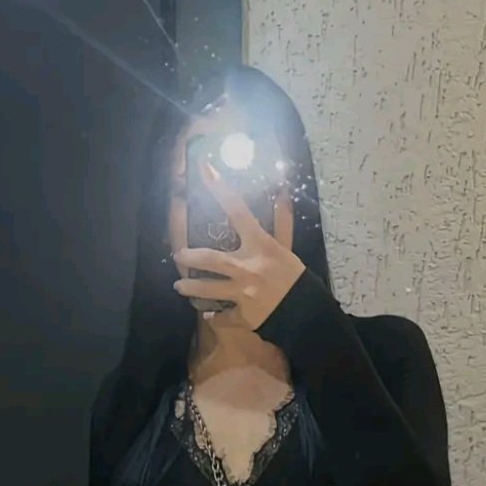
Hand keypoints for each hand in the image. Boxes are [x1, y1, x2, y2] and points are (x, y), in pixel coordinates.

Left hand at [172, 161, 305, 330]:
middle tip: (178, 256)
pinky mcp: (243, 315)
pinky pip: (223, 316)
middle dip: (190, 257)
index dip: (220, 188)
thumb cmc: (296, 279)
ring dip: (190, 289)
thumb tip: (282, 194)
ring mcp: (244, 293)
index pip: (238, 210)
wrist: (307, 314)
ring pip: (208, 289)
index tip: (205, 168)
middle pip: (210, 258)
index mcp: (261, 246)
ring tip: (179, 287)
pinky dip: (216, 317)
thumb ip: (281, 224)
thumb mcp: (287, 249)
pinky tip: (211, 315)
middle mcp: (248, 267)